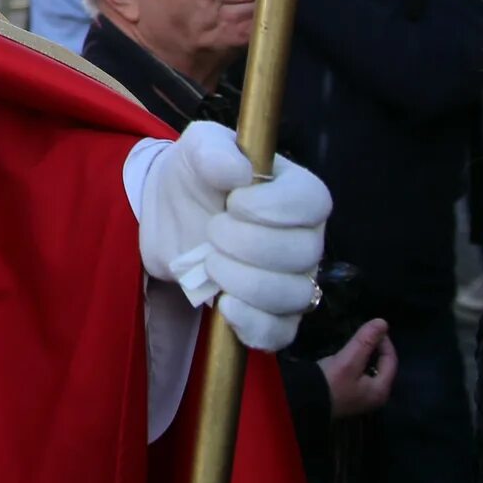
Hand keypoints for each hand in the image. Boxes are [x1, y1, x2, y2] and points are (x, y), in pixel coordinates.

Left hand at [135, 122, 331, 351]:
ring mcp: (295, 280)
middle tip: (212, 231)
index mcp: (298, 192)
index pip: (313, 203)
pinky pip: (281, 333)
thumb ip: (214, 149)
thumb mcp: (197, 148)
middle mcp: (307, 238)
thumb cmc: (196, 178)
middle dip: (247, 245)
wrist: (169, 218)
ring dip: (244, 282)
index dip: (272, 208)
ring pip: (294, 296)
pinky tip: (223, 305)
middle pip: (303, 253)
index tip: (233, 202)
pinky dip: (252, 325)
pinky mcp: (274, 315)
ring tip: (209, 263)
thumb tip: (240, 171)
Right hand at [319, 318, 395, 417]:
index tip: (373, 327)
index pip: (391, 360)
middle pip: (383, 367)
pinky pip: (361, 376)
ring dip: (366, 356)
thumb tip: (383, 322)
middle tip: (365, 334)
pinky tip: (347, 358)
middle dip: (376, 349)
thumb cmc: (331, 382)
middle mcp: (375, 397)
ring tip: (357, 343)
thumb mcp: (349, 359)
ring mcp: (361, 399)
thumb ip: (366, 341)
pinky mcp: (349, 397)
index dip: (385, 341)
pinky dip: (358, 364)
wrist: (306, 402)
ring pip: (371, 371)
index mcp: (381, 390)